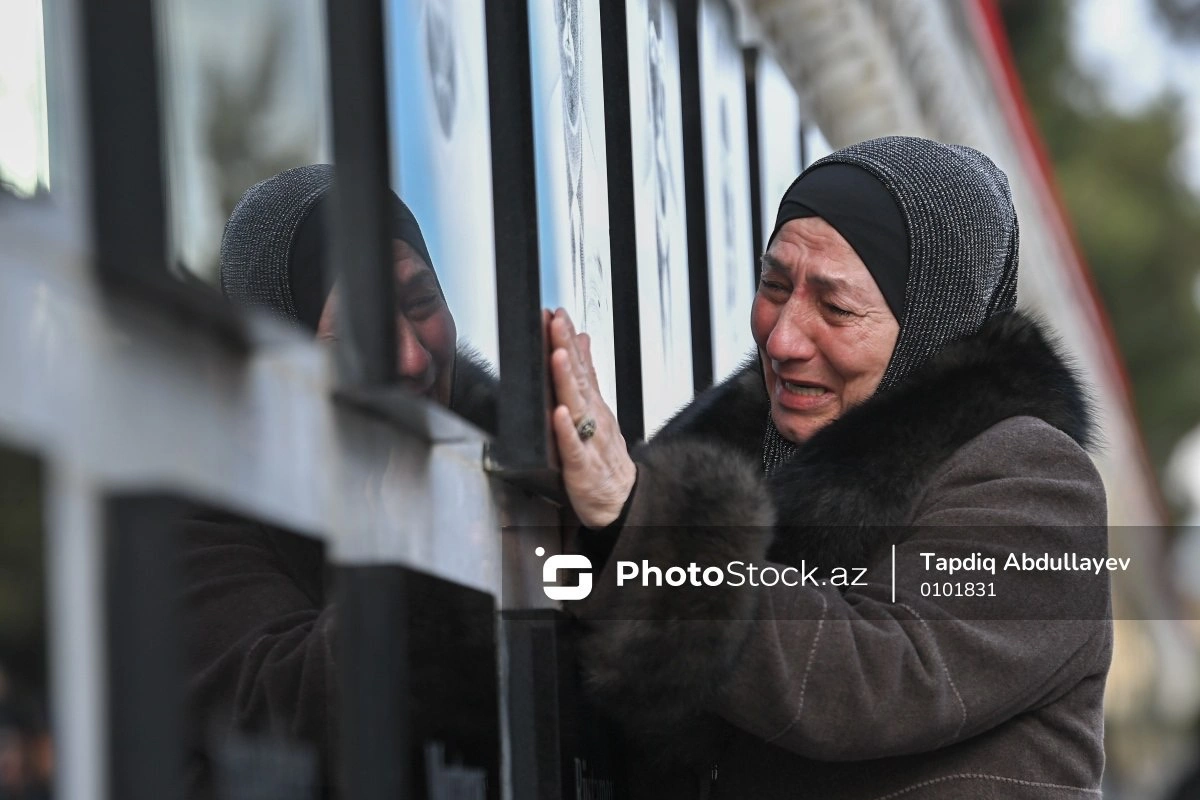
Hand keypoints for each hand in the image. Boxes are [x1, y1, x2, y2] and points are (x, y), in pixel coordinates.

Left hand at [547, 308, 636, 527]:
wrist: (623, 502)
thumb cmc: (606, 458)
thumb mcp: (599, 409)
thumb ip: (588, 375)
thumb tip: (581, 340)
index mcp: (593, 404)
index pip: (580, 365)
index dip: (568, 339)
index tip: (557, 314)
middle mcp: (593, 418)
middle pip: (578, 379)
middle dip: (565, 348)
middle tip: (555, 322)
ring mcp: (588, 441)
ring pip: (576, 407)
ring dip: (566, 380)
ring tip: (557, 355)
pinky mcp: (582, 468)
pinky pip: (573, 448)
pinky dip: (565, 430)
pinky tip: (558, 415)